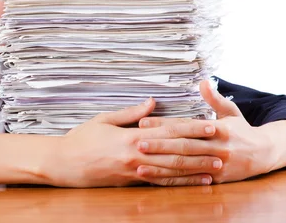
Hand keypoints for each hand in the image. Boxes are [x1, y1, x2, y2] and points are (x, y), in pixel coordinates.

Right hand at [50, 98, 222, 187]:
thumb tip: (152, 102)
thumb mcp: (104, 119)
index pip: (169, 132)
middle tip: (223, 148)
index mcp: (131, 137)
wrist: (63, 164)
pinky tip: (193, 182)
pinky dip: (179, 183)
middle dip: (201, 150)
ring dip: (195, 170)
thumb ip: (130, 112)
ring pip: (171, 171)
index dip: (192, 129)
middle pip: (175, 153)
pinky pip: (159, 184)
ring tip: (216, 167)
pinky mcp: (131, 183)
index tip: (210, 126)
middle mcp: (136, 156)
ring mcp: (134, 172)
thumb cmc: (81, 138)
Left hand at [136, 80, 276, 183]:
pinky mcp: (215, 180)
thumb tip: (203, 81)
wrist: (265, 154)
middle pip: (183, 146)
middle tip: (137, 142)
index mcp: (218, 128)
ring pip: (185, 166)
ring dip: (161, 166)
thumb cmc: (242, 130)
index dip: (164, 124)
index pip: (186, 125)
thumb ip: (214, 98)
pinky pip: (190, 181)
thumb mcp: (230, 111)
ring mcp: (216, 165)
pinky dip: (171, 180)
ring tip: (140, 164)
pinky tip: (155, 179)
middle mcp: (217, 147)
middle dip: (159, 145)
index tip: (143, 122)